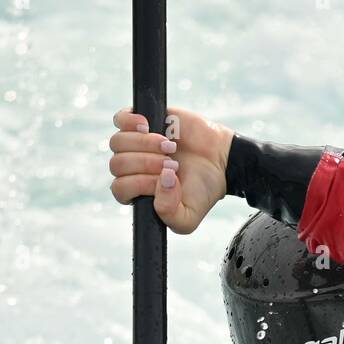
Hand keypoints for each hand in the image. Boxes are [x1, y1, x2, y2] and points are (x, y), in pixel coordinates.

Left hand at [108, 105, 234, 234]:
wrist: (220, 161)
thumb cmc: (202, 190)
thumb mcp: (189, 218)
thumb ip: (170, 216)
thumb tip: (159, 183)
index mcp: (138, 194)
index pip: (121, 189)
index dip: (140, 183)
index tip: (168, 178)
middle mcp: (132, 170)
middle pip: (117, 165)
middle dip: (146, 164)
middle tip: (173, 163)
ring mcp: (134, 145)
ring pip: (117, 143)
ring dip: (144, 144)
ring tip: (169, 147)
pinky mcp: (140, 123)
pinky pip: (119, 119)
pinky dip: (130, 122)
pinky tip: (148, 126)